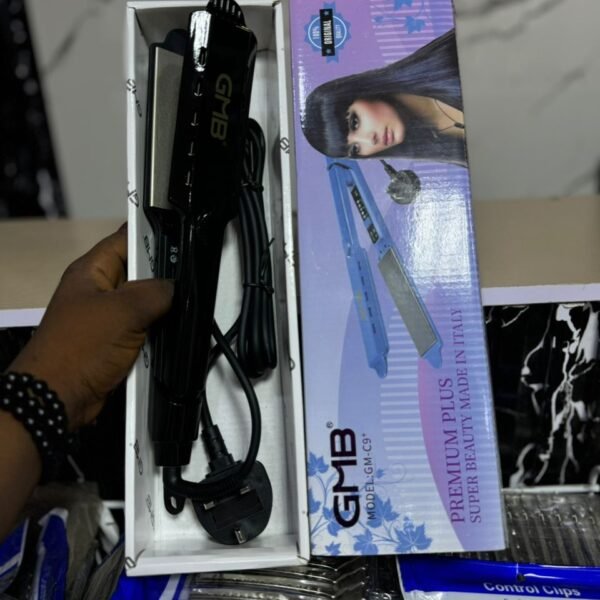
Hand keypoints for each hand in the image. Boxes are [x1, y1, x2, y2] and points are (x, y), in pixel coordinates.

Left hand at [9, 224, 172, 428]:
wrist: (59, 397)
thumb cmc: (81, 347)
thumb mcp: (123, 311)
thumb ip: (155, 292)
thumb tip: (174, 289)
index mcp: (92, 271)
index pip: (126, 238)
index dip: (153, 234)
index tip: (182, 237)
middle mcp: (99, 290)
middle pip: (140, 272)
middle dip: (164, 276)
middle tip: (190, 278)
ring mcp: (108, 317)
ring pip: (145, 303)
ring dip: (162, 308)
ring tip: (184, 306)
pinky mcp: (116, 341)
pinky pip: (144, 328)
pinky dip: (157, 331)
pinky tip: (172, 332)